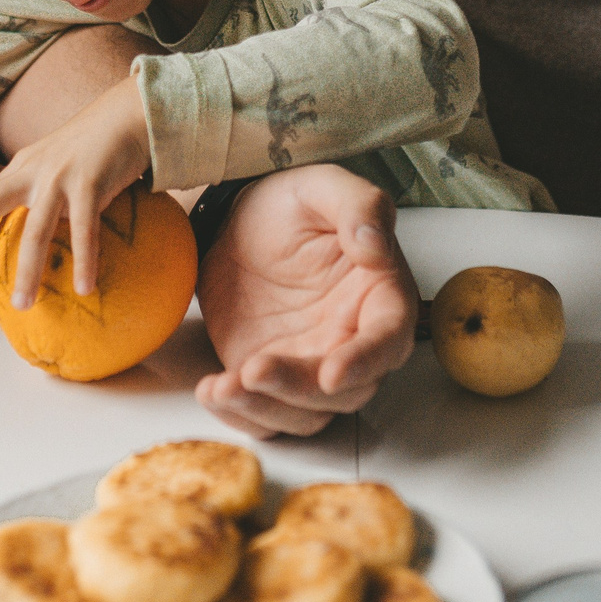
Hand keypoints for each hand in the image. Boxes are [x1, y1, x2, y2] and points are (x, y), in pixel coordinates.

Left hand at [0, 75, 151, 304]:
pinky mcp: (89, 184)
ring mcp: (59, 178)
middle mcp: (33, 172)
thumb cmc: (90, 145)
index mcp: (21, 168)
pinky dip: (84, 261)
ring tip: (22, 304)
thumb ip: (37, 189)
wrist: (126, 116)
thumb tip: (33, 228)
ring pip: (36, 231)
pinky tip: (83, 287)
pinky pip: (85, 231)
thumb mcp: (52, 163)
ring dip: (28, 271)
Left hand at [194, 166, 418, 437]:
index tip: (332, 373)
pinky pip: (264, 416)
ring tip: (221, 387)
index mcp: (379, 296)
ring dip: (265, 409)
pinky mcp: (270, 379)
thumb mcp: (323, 186)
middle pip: (346, 390)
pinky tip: (212, 390)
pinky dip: (239, 414)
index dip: (365, 361)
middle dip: (300, 389)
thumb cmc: (290, 202)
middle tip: (254, 369)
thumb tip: (374, 245)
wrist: (234, 218)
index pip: (388, 339)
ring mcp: (310, 365)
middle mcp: (352, 340)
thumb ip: (360, 206)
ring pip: (305, 413)